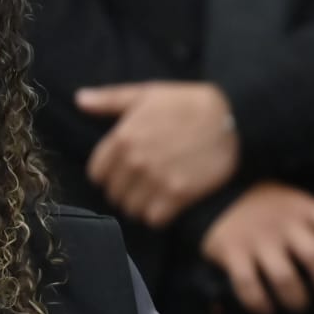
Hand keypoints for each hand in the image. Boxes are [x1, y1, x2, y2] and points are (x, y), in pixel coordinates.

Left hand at [79, 81, 240, 226]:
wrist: (235, 118)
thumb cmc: (190, 103)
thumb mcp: (148, 94)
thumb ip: (110, 99)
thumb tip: (79, 99)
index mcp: (122, 137)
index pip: (97, 174)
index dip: (109, 175)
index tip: (124, 173)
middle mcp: (135, 161)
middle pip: (114, 194)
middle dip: (126, 192)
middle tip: (143, 186)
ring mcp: (157, 180)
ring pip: (132, 210)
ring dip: (141, 206)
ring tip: (155, 197)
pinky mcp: (180, 195)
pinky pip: (155, 219)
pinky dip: (159, 216)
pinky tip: (169, 206)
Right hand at [201, 181, 313, 313]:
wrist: (215, 190)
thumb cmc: (265, 204)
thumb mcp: (293, 201)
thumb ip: (313, 222)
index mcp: (304, 209)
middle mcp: (285, 224)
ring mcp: (259, 240)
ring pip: (285, 279)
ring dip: (297, 301)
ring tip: (300, 307)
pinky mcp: (233, 253)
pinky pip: (249, 287)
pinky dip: (260, 305)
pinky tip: (268, 312)